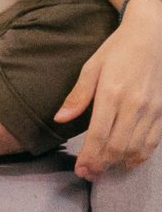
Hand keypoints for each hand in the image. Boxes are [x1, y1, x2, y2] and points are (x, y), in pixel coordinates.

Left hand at [57, 8, 161, 178]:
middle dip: (102, 164)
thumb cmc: (117, 50)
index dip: (89, 156)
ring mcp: (152, 109)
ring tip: (104, 172)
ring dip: (120, 164)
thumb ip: (78, 96)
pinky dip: (140, 156)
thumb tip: (60, 119)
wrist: (152, 36)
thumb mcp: (91, 67)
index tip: (80, 169)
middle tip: (89, 175)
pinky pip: (153, 141)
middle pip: (118, 146)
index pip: (99, 135)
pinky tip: (128, 162)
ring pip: (137, 147)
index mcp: (112, 93)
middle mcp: (135, 104)